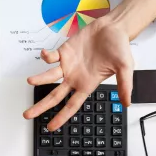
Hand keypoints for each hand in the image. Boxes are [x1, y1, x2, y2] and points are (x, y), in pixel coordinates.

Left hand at [23, 0, 155, 129]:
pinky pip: (52, 57)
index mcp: (87, 85)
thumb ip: (125, 85)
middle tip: (27, 115)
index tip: (50, 127)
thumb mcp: (126, 68)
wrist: (113, 28)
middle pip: (54, 96)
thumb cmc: (119, 48)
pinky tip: (44, 55)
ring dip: (39, 79)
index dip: (60, 117)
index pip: (71, 106)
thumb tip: (127, 103)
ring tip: (30, 81)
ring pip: (49, 76)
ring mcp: (68, 65)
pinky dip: (46, 56)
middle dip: (41, 106)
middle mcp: (74, 78)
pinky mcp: (64, 51)